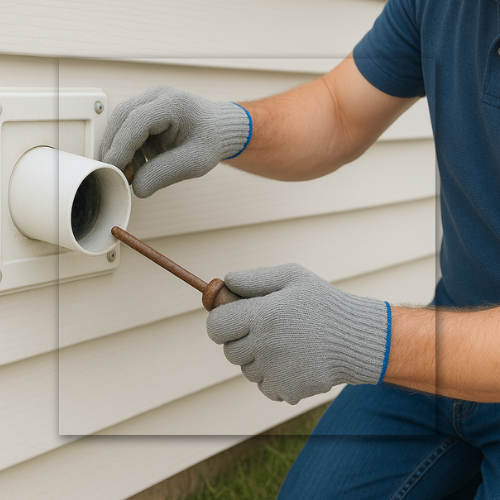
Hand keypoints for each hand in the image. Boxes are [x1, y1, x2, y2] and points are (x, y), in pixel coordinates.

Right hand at [99, 85, 250, 197]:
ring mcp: (149, 100)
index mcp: (173, 104)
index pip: (136, 122)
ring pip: (120, 123)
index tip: (114, 168)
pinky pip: (127, 127)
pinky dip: (127, 147)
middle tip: (116, 174)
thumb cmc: (211, 142)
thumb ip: (165, 174)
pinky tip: (137, 164)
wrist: (220, 130)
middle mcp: (157, 96)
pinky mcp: (145, 110)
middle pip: (122, 118)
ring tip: (132, 173)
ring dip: (120, 149)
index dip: (121, 147)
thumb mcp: (194, 163)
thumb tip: (137, 188)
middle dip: (114, 148)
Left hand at [207, 264, 390, 404]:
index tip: (233, 318)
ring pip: (247, 370)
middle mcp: (264, 346)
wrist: (357, 338)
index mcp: (262, 315)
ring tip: (287, 343)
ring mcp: (275, 372)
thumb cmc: (323, 302)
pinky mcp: (287, 390)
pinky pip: (265, 386)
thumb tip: (225, 283)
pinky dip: (274, 376)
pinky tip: (295, 361)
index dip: (221, 321)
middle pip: (229, 351)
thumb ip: (254, 278)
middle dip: (242, 339)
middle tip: (267, 329)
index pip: (215, 327)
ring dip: (259, 359)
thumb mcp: (292, 277)